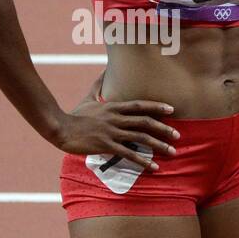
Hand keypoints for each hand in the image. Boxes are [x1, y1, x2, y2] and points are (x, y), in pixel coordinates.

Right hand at [52, 87, 178, 168]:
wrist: (60, 128)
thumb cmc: (76, 114)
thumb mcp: (89, 97)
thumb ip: (99, 84)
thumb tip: (105, 70)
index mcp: (114, 107)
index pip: (140, 105)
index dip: (157, 106)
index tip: (172, 109)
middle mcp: (116, 119)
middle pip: (145, 122)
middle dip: (163, 129)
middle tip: (178, 135)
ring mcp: (111, 132)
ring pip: (140, 138)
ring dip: (158, 145)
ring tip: (172, 152)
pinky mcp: (106, 145)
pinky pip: (128, 154)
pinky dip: (143, 161)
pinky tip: (154, 167)